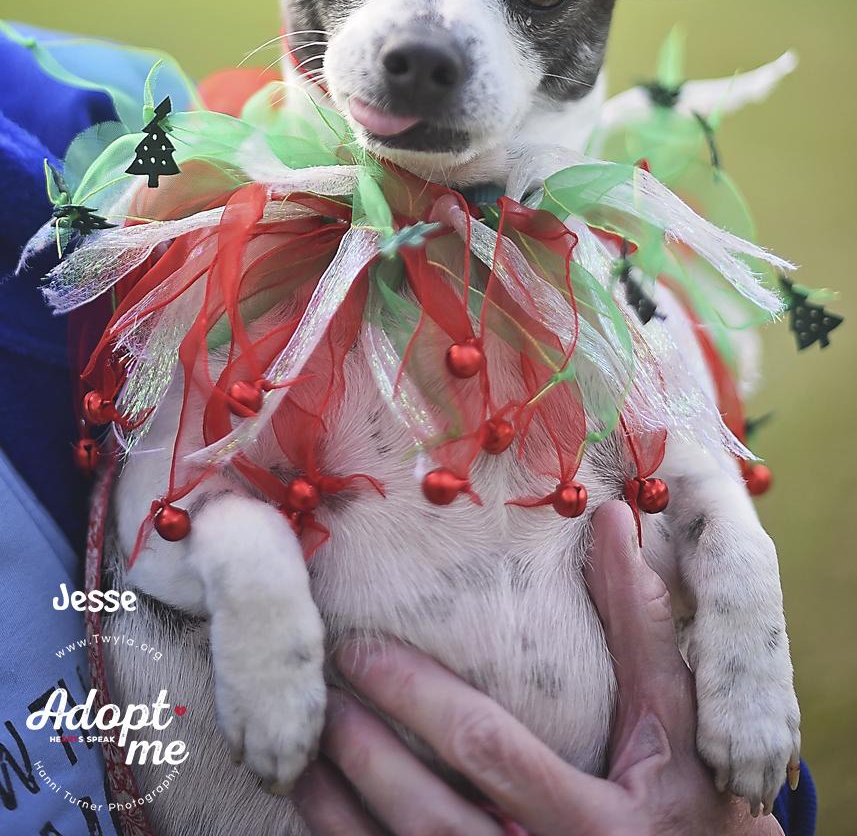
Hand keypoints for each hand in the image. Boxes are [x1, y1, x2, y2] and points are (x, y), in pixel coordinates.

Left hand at [294, 501, 784, 833]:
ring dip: (337, 810)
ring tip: (300, 746)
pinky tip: (320, 807)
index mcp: (597, 824)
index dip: (416, 696)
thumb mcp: (677, 722)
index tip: (361, 649)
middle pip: (427, 817)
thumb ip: (643, 626)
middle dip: (361, 751)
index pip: (487, 751)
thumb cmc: (690, 806)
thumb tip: (613, 517)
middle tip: (318, 689)